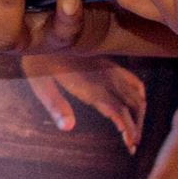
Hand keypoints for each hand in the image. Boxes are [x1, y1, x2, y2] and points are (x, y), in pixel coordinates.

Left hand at [19, 47, 145, 150]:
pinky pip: (132, 80)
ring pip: (136, 93)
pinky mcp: (107, 64)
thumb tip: (68, 128)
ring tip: (134, 132)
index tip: (131, 146)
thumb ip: (55, 105)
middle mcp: (105, 77)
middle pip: (133, 104)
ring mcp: (108, 69)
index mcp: (91, 84)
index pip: (118, 110)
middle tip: (133, 147)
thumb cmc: (38, 60)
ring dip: (140, 114)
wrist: (43, 31)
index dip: (128, 128)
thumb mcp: (40, 84)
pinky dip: (140, 95)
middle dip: (137, 127)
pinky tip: (135, 106)